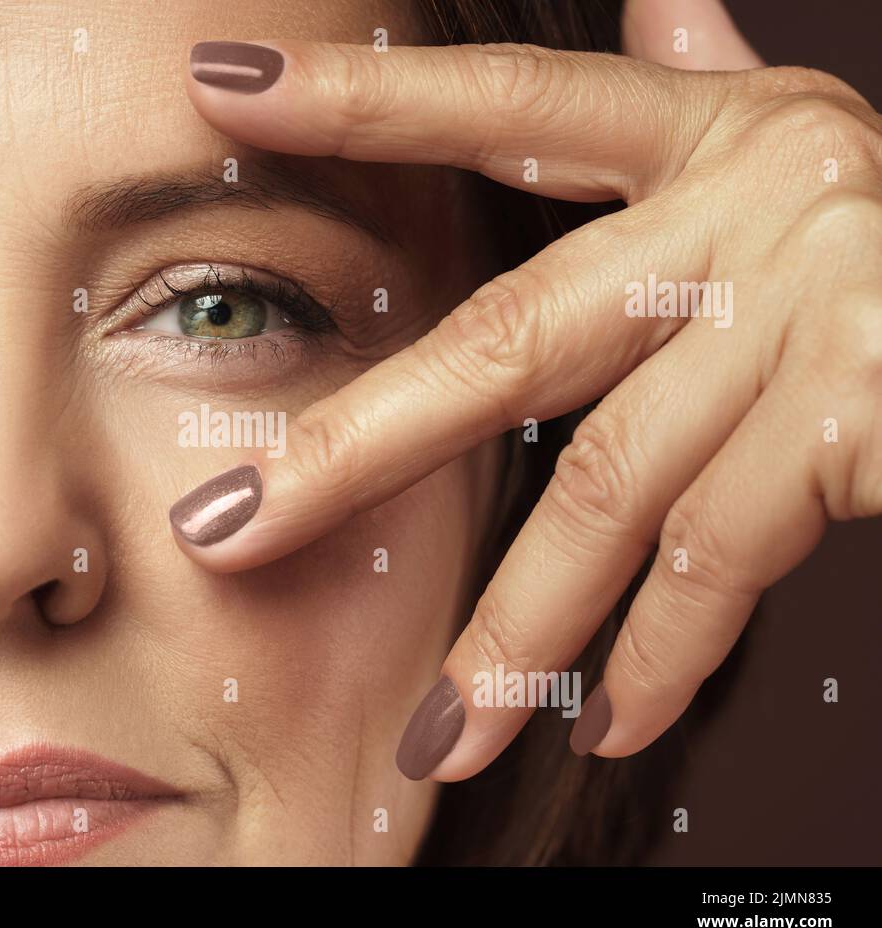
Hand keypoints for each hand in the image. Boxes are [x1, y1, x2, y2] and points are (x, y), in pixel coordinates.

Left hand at [171, 0, 881, 778]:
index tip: (227, 89)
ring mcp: (809, 309)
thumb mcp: (806, 149)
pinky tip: (603, 725)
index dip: (365, 96)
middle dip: (357, 452)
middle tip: (227, 530)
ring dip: (513, 633)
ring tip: (434, 738)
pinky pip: (720, 562)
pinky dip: (658, 657)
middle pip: (504, 340)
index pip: (506, 108)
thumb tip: (660, 4)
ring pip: (604, 492)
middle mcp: (748, 209)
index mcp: (707, 137)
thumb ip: (702, 101)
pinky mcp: (864, 412)